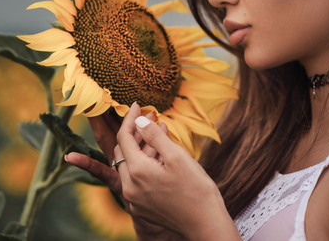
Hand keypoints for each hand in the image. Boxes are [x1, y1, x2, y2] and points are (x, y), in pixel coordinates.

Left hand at [114, 103, 239, 240]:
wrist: (205, 224)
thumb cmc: (196, 189)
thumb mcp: (177, 156)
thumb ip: (154, 136)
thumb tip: (138, 121)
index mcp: (137, 171)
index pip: (124, 137)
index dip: (129, 118)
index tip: (137, 105)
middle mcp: (130, 186)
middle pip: (123, 151)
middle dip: (134, 132)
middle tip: (149, 118)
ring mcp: (134, 199)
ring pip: (128, 165)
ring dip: (139, 148)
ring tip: (156, 132)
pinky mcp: (140, 207)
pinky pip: (135, 179)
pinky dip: (142, 164)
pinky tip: (158, 155)